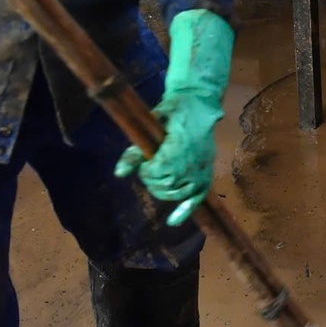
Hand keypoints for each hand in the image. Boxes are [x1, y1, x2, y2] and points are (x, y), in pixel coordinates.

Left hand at [115, 9, 232, 225]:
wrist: (199, 105)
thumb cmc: (173, 111)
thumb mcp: (150, 124)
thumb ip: (135, 151)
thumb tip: (119, 173)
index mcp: (179, 148)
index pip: (156, 172)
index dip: (146, 169)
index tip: (144, 161)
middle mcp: (192, 162)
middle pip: (166, 185)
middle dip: (153, 180)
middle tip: (150, 167)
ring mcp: (201, 169)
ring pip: (178, 193)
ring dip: (164, 190)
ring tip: (158, 179)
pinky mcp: (206, 173)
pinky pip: (198, 197)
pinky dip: (186, 210)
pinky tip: (174, 221)